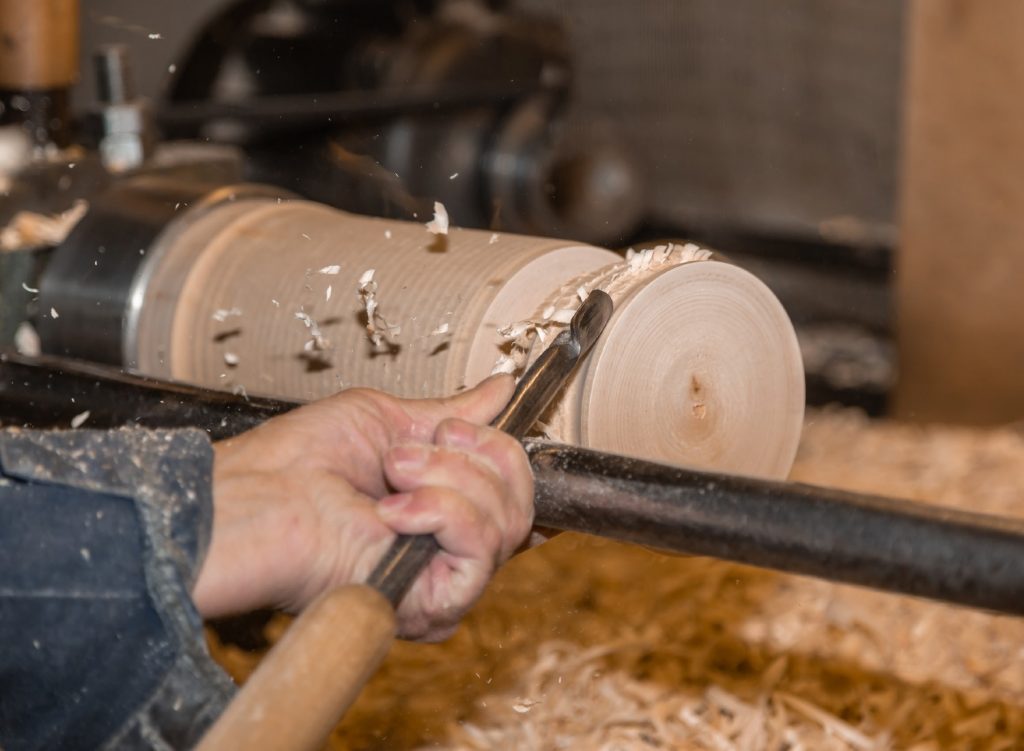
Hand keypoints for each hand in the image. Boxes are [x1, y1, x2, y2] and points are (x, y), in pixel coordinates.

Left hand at [191, 375, 533, 640]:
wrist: (258, 499)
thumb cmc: (298, 461)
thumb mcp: (390, 420)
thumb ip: (453, 414)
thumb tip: (502, 388)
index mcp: (443, 510)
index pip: (514, 483)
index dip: (496, 447)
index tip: (450, 428)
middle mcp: (451, 549)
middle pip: (520, 499)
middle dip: (469, 455)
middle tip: (405, 454)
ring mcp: (447, 580)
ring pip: (507, 519)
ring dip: (447, 478)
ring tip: (392, 475)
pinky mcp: (438, 603)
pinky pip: (482, 548)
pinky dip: (442, 511)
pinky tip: (393, 510)